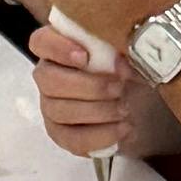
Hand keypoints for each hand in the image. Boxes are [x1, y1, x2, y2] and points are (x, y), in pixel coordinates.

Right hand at [32, 20, 139, 162]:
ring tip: (125, 109)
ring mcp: (51, 107)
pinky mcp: (62, 134)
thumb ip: (120, 51)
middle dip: (88, 85)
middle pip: (48, 79)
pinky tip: (123, 128)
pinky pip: (72, 139)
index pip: (41, 42)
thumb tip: (119, 64)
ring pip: (60, 110)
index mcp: (59, 48)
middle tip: (119, 88)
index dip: (58, 48)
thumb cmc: (127, 71)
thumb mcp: (127, 54)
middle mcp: (48, 76)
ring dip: (98, 111)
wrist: (140, 102)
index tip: (85, 56)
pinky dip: (101, 135)